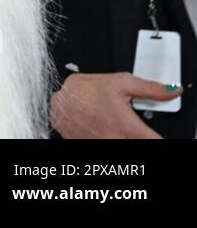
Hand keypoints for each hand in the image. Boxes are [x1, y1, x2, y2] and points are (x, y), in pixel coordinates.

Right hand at [50, 71, 180, 137]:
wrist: (59, 104)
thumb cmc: (85, 92)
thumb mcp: (120, 82)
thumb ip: (150, 88)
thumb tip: (172, 90)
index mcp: (130, 128)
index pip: (156, 142)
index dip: (158, 136)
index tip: (153, 130)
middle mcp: (119, 141)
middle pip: (140, 143)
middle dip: (138, 134)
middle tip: (128, 122)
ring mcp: (106, 147)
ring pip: (125, 145)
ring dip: (122, 136)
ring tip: (113, 123)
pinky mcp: (93, 149)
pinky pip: (109, 146)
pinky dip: (109, 137)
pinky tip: (104, 128)